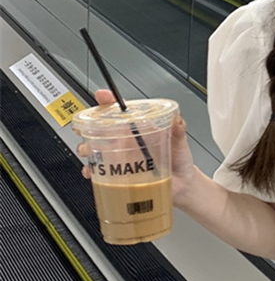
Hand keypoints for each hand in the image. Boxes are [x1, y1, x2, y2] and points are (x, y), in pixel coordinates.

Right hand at [75, 89, 196, 203]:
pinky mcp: (120, 175)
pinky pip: (100, 173)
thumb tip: (177, 119)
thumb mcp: (179, 142)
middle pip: (100, 130)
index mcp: (139, 129)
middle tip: (86, 129)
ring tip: (88, 151)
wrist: (182, 184)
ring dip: (87, 149)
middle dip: (88, 127)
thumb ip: (178, 129)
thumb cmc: (179, 160)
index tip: (102, 96)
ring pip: (96, 149)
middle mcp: (126, 141)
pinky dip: (92, 172)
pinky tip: (91, 172)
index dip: (108, 102)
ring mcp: (121, 158)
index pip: (121, 111)